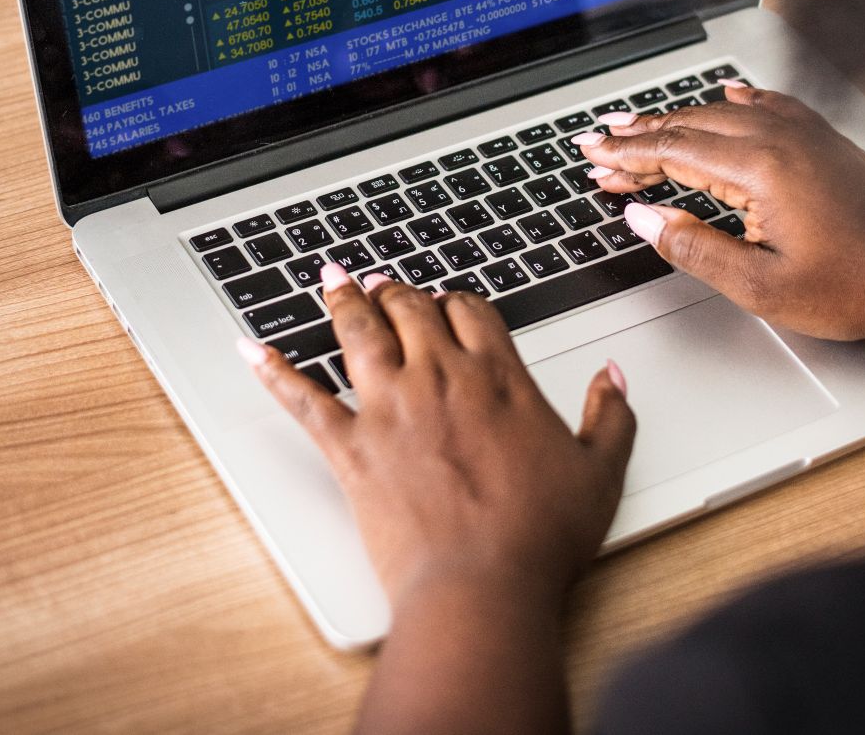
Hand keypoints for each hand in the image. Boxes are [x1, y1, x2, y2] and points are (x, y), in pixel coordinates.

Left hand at [239, 267, 634, 613]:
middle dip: (397, 291)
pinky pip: (303, 398)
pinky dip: (273, 370)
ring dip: (343, 299)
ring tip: (331, 277)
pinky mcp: (351, 446)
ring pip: (359, 331)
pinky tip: (251, 347)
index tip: (446, 301)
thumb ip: (611, 415)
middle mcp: (440, 377)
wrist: (483, 587)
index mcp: (497, 376)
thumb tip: (613, 375)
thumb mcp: (600, 471)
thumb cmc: (540, 537)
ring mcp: (390, 407)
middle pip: (410, 308)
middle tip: (383, 283)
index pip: (469, 310)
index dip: (454, 300)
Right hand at [576, 83, 864, 349]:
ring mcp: (803, 133)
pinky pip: (767, 105)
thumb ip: (694, 249)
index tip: (594, 159)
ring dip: (674, 121)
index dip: (626, 156)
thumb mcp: (761, 287)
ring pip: (721, 113)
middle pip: (689, 126)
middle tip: (598, 144)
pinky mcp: (822, 140)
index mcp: (760, 169)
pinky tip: (725, 95)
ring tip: (638, 127)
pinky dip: (733, 103)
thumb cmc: (856, 286)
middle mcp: (780, 138)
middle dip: (637, 136)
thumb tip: (643, 219)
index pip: (672, 152)